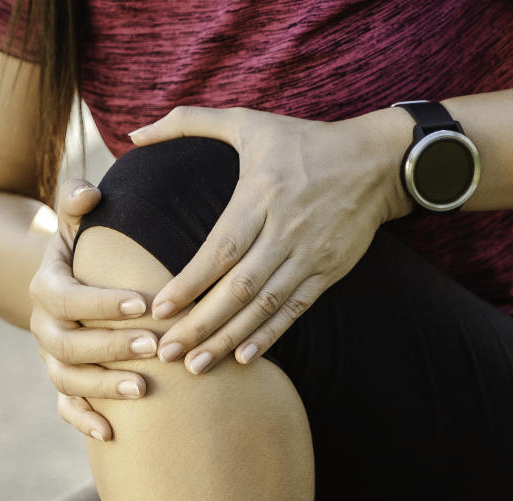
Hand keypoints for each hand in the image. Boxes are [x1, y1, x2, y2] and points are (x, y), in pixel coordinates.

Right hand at [30, 178, 159, 441]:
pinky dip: (85, 421)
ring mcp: (52, 358)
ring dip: (104, 387)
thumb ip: (78, 200)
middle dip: (112, 347)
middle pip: (69, 344)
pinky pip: (66, 407)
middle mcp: (43, 326)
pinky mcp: (63, 382)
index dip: (102, 303)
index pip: (67, 298)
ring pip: (69, 380)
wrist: (68, 282)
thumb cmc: (87, 246)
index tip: (143, 302)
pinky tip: (112, 434)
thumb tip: (88, 194)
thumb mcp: (77, 220)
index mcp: (46, 287)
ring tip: (144, 391)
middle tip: (156, 347)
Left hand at [127, 106, 408, 373]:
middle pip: (238, 287)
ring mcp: (309, 254)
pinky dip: (270, 335)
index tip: (160, 308)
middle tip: (166, 353)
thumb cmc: (303, 141)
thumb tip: (135, 134)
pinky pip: (295, 309)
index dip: (191, 282)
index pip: (221, 249)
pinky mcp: (328, 271)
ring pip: (264, 305)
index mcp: (260, 196)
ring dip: (228, 338)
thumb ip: (189, 122)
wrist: (378, 161)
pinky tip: (244, 357)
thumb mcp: (248, 121)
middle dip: (200, 324)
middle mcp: (285, 230)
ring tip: (196, 367)